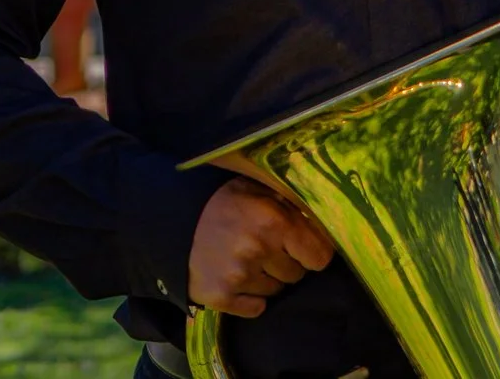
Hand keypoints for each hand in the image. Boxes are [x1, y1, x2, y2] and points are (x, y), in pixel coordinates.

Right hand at [187, 177, 334, 318]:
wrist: (171, 219)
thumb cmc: (223, 202)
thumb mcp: (259, 190)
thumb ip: (292, 204)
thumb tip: (328, 220)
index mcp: (273, 220)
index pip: (319, 257)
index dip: (311, 252)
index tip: (300, 247)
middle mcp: (258, 248)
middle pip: (296, 275)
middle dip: (285, 262)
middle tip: (262, 247)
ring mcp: (238, 275)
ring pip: (275, 292)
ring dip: (265, 279)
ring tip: (244, 258)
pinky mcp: (220, 297)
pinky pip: (255, 308)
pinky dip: (249, 298)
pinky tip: (235, 277)